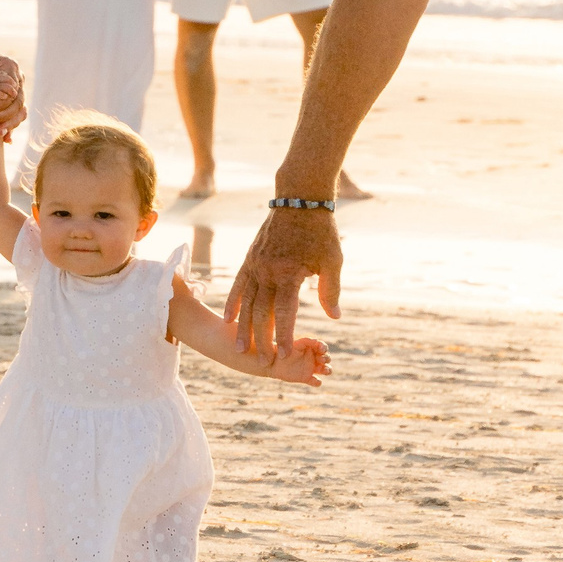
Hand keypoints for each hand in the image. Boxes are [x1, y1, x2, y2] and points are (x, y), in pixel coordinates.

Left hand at [0, 45, 24, 139]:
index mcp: (11, 69)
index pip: (12, 90)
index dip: (1, 102)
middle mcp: (17, 81)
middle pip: (18, 103)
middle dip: (5, 116)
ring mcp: (14, 92)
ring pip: (19, 112)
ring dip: (10, 124)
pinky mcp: (8, 102)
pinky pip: (13, 116)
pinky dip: (10, 127)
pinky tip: (6, 140)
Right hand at [227, 207, 341, 359]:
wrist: (299, 199)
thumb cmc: (320, 231)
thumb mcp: (332, 260)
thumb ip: (330, 290)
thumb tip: (334, 316)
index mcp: (289, 273)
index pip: (286, 312)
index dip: (285, 335)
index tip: (285, 356)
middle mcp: (268, 271)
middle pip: (261, 312)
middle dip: (262, 339)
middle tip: (263, 363)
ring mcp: (255, 265)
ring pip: (246, 302)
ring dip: (243, 327)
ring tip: (241, 348)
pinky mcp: (250, 259)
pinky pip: (238, 285)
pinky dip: (233, 303)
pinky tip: (228, 319)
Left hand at [267, 336, 331, 387]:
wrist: (272, 362)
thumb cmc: (281, 350)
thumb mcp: (288, 343)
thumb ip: (297, 342)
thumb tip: (308, 341)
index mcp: (310, 347)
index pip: (321, 346)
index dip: (324, 347)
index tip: (322, 349)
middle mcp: (313, 357)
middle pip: (326, 358)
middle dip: (326, 358)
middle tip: (321, 359)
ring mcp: (311, 368)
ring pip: (325, 369)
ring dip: (327, 370)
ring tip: (325, 370)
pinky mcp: (307, 378)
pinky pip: (316, 381)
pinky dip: (317, 382)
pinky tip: (316, 381)